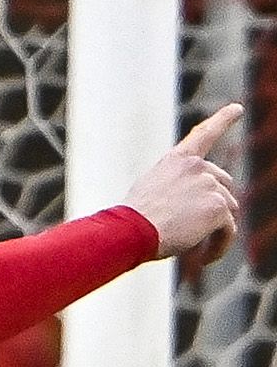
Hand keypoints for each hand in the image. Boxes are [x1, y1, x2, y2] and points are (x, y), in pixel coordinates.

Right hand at [126, 103, 242, 265]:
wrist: (130, 231)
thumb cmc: (130, 222)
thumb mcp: (150, 194)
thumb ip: (177, 190)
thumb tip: (209, 207)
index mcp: (177, 161)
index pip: (204, 134)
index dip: (223, 119)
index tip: (237, 108)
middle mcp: (198, 167)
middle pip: (222, 185)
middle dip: (215, 207)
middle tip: (195, 232)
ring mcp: (210, 185)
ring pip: (226, 211)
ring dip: (214, 231)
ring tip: (195, 251)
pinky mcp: (218, 208)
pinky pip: (228, 230)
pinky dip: (220, 245)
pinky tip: (205, 258)